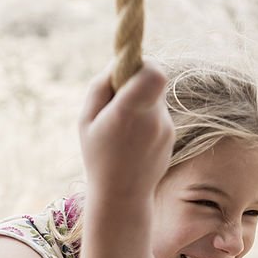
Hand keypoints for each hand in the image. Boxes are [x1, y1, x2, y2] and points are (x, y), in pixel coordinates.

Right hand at [78, 59, 174, 202]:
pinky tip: (133, 139)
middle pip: (156, 79)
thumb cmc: (98, 156)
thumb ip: (100, 87)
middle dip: (138, 80)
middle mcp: (152, 120)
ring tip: (123, 126)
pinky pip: (159, 113)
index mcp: (127, 113)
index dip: (143, 65)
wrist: (122, 195)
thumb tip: (118, 62)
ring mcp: (165, 129)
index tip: (127, 72)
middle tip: (120, 97)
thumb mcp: (86, 120)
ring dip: (142, 100)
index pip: (153, 73)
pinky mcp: (171, 136)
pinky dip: (147, 117)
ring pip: (157, 96)